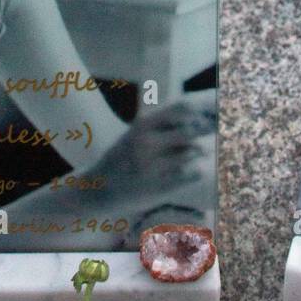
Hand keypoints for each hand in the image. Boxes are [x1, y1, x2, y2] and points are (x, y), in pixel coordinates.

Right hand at [86, 97, 215, 205]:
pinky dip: (195, 171)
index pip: (179, 110)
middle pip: (189, 132)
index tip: (198, 117)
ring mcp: (154, 167)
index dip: (194, 112)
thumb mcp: (133, 134)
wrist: (98, 190)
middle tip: (202, 136)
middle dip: (199, 134)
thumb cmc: (120, 158)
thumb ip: (158, 124)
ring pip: (192, 153)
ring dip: (196, 152)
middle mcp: (148, 144)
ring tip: (195, 153)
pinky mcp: (160, 188)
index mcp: (141, 126)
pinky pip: (192, 174)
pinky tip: (192, 170)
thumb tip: (191, 113)